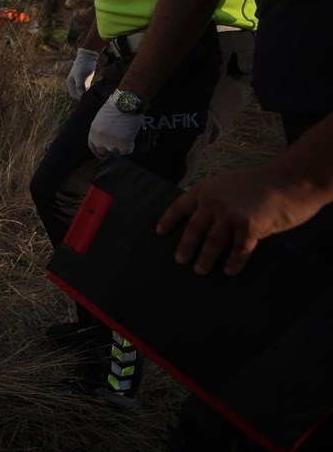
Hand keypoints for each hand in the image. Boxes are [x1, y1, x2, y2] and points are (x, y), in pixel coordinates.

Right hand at [66, 48, 98, 99]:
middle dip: (83, 96)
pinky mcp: (86, 81)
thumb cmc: (82, 66)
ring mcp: (80, 82)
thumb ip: (79, 86)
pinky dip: (90, 90)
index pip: (73, 95)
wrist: (88, 57)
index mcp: (70, 83)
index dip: (78, 97)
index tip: (85, 97)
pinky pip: (88, 88)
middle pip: (78, 94)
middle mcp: (74, 84)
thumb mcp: (80, 76)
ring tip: (93, 94)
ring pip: (83, 92)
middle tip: (90, 96)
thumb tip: (81, 96)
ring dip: (87, 93)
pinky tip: (94, 90)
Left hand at [87, 97, 143, 156]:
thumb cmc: (116, 106)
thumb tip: (106, 136)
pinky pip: (126, 152)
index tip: (103, 152)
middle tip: (117, 147)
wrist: (126, 102)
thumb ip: (101, 129)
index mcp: (93, 131)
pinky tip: (131, 140)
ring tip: (125, 143)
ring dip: (119, 150)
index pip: (93, 146)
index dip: (99, 150)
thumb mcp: (101, 118)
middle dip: (109, 150)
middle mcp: (99, 139)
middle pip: (103, 152)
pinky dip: (130, 147)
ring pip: (114, 153)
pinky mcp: (123, 144)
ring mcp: (111, 142)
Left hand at [158, 165, 324, 275]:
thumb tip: (204, 219)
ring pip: (213, 242)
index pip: (180, 206)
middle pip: (194, 229)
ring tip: (200, 270)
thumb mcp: (229, 183)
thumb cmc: (261, 182)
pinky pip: (239, 249)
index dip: (169, 220)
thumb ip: (215, 198)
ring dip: (206, 258)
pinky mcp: (251, 226)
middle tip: (180, 260)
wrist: (291, 179)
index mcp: (206, 189)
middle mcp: (214, 201)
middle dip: (186, 246)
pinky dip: (234, 261)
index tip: (160, 232)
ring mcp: (232, 214)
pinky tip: (230, 271)